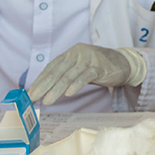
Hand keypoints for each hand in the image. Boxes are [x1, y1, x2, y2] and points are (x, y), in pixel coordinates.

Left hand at [27, 45, 145, 104]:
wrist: (123, 63)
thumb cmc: (98, 67)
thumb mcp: (79, 68)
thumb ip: (65, 74)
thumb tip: (46, 89)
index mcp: (70, 53)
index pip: (51, 67)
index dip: (40, 80)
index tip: (30, 93)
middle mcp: (77, 53)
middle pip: (57, 71)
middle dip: (43, 86)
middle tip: (34, 98)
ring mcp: (88, 59)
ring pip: (69, 75)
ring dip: (56, 90)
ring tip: (47, 101)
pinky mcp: (100, 67)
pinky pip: (85, 76)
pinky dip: (76, 85)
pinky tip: (68, 93)